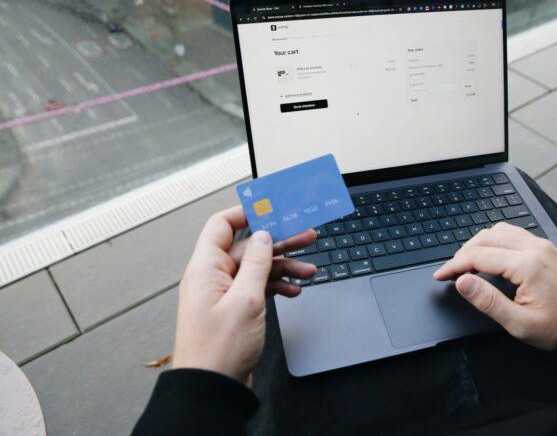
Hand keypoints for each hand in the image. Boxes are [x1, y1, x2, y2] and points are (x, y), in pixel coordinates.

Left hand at [172, 206, 316, 383]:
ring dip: (283, 267)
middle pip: (248, 247)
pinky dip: (276, 286)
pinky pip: (257, 287)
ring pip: (257, 268)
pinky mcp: (234, 309)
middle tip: (307, 235)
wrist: (211, 389)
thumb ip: (256, 263)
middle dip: (279, 241)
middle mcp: (212, 277)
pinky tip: (294, 290)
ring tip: (309, 269)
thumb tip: (263, 236)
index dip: (248, 213)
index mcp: (205, 268)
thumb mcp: (246, 299)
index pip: (223, 225)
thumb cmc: (218, 350)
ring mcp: (223, 294)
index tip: (274, 208)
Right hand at [433, 222, 556, 349]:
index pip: (478, 256)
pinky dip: (494, 240)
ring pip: (498, 231)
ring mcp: (541, 244)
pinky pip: (512, 233)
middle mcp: (534, 248)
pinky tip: (488, 255)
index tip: (440, 276)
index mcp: (527, 265)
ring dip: (478, 244)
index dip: (454, 265)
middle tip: (450, 272)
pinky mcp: (544, 246)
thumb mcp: (519, 323)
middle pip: (485, 238)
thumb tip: (462, 282)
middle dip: (462, 253)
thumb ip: (488, 301)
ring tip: (466, 264)